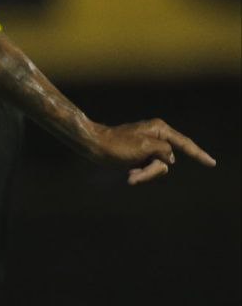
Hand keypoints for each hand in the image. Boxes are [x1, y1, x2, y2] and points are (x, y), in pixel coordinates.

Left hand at [86, 118, 215, 184]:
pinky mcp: (140, 156)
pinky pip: (147, 170)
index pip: (184, 144)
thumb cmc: (117, 144)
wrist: (94, 146)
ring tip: (128, 175)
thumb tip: (169, 158)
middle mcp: (157, 137)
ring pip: (157, 168)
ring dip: (143, 174)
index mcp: (160, 130)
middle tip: (133, 174)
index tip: (211, 163)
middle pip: (167, 161)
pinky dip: (139, 174)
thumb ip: (163, 151)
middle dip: (152, 171)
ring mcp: (148, 148)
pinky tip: (127, 175)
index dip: (199, 154)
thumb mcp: (144, 147)